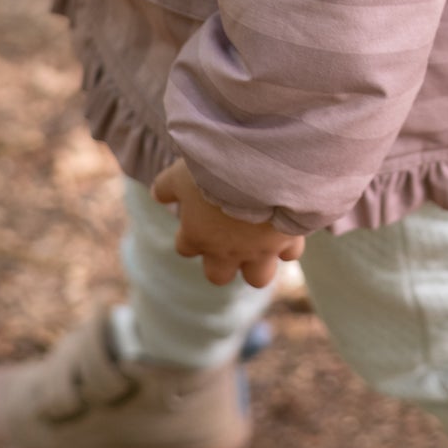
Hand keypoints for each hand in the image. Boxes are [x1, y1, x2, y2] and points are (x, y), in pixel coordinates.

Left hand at [151, 158, 305, 286]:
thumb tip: (157, 195)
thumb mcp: (181, 173)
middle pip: (218, 276)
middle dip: (222, 262)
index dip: (190, 234)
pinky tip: (286, 226)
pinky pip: (290, 253)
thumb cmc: (215, 171)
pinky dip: (288, 243)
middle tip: (228, 236)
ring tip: (260, 241)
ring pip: (258, 277)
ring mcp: (259, 250)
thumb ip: (166, 187)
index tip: (196, 217)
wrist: (261, 169)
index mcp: (198, 236)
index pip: (185, 248)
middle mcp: (227, 251)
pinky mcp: (287, 240)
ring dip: (257, 263)